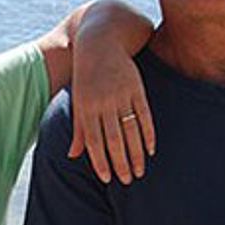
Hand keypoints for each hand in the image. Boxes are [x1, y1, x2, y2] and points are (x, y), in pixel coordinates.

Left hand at [68, 35, 154, 184]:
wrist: (100, 44)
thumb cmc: (85, 78)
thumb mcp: (78, 102)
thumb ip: (79, 130)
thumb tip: (73, 156)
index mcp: (87, 108)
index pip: (95, 141)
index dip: (101, 161)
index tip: (108, 179)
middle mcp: (104, 103)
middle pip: (114, 139)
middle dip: (121, 162)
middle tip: (128, 180)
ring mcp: (122, 95)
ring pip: (131, 130)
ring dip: (136, 153)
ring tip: (140, 171)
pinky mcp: (137, 88)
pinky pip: (144, 115)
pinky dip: (149, 134)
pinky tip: (151, 149)